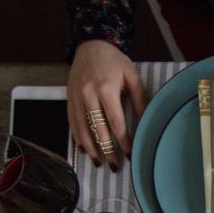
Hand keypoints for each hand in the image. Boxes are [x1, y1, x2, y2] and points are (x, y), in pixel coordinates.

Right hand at [68, 40, 146, 169]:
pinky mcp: (69, 98)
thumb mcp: (132, 76)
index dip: (123, 141)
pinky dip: (77, 136)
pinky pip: (72, 121)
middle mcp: (88, 94)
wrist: (91, 45)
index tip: (129, 155)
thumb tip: (145, 121)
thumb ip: (140, 99)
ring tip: (97, 163)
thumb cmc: (115, 62)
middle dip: (107, 150)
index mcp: (106, 89)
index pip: (116, 122)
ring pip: (82, 128)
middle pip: (98, 128)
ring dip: (90, 147)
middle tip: (114, 166)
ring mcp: (76, 97)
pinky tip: (82, 149)